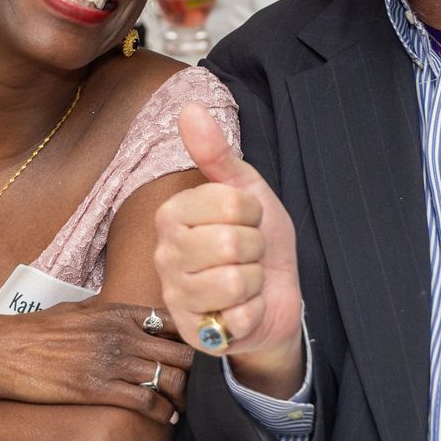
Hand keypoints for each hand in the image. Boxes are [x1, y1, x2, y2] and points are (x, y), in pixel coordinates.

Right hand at [0, 303, 194, 420]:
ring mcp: (110, 361)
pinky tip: (166, 419)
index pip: (174, 323)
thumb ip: (106, 314)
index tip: (193, 358)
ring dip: (183, 397)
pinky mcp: (96, 388)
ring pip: (171, 379)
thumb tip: (125, 321)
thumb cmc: (33, 332)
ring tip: (183, 408)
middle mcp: (121, 334)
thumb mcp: (76, 310)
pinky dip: (163, 413)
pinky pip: (147, 401)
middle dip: (195, 373)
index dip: (190, 341)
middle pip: (182, 353)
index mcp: (117, 312)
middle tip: (196, 388)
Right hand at [153, 104, 305, 394]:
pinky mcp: (193, 333)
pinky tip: (242, 310)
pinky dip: (253, 313)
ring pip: (234, 281)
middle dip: (255, 249)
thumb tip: (190, 108)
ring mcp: (176, 296)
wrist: (275, 298)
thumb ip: (216, 154)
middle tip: (247, 255)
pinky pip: (239, 317)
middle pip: (232, 243)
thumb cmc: (257, 242)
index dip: (253, 213)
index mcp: (172, 215)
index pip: (230, 203)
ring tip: (244, 282)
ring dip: (254, 282)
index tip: (246, 221)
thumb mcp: (245, 191)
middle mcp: (165, 255)